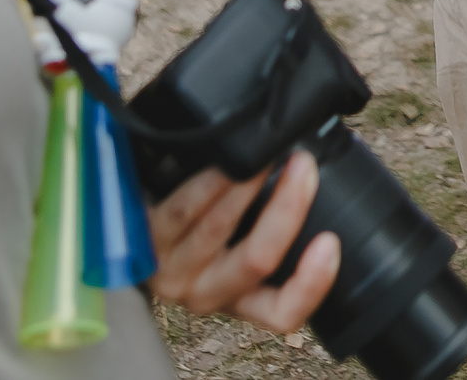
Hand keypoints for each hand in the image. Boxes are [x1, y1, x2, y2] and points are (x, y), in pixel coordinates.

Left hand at [149, 155, 341, 335]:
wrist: (138, 229)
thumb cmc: (203, 228)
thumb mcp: (245, 239)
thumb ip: (279, 218)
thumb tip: (322, 166)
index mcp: (243, 300)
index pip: (284, 313)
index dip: (312, 283)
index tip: (329, 242)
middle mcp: (208, 294)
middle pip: (257, 261)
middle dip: (288, 207)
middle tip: (303, 166)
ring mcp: (175, 271)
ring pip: (218, 227)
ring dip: (247, 184)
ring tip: (265, 154)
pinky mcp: (146, 242)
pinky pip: (183, 209)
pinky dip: (209, 182)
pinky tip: (224, 160)